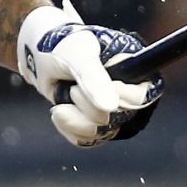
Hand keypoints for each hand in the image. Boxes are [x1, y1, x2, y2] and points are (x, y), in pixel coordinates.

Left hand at [16, 1, 160, 147]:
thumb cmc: (62, 46)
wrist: (40, 55)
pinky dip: (70, 128)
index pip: (146, 94)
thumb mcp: (76, 55)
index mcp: (134, 65)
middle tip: (72, 88)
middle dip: (89, 106)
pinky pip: (89, 140)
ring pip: (104, 132)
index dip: (126, 99)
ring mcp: (114, 109)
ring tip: (62, 98)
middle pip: (123, 117)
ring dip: (76, 118)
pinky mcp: (98, 124)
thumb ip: (94, 79)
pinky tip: (60, 111)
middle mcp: (129, 90)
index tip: (103, 89)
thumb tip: (110, 106)